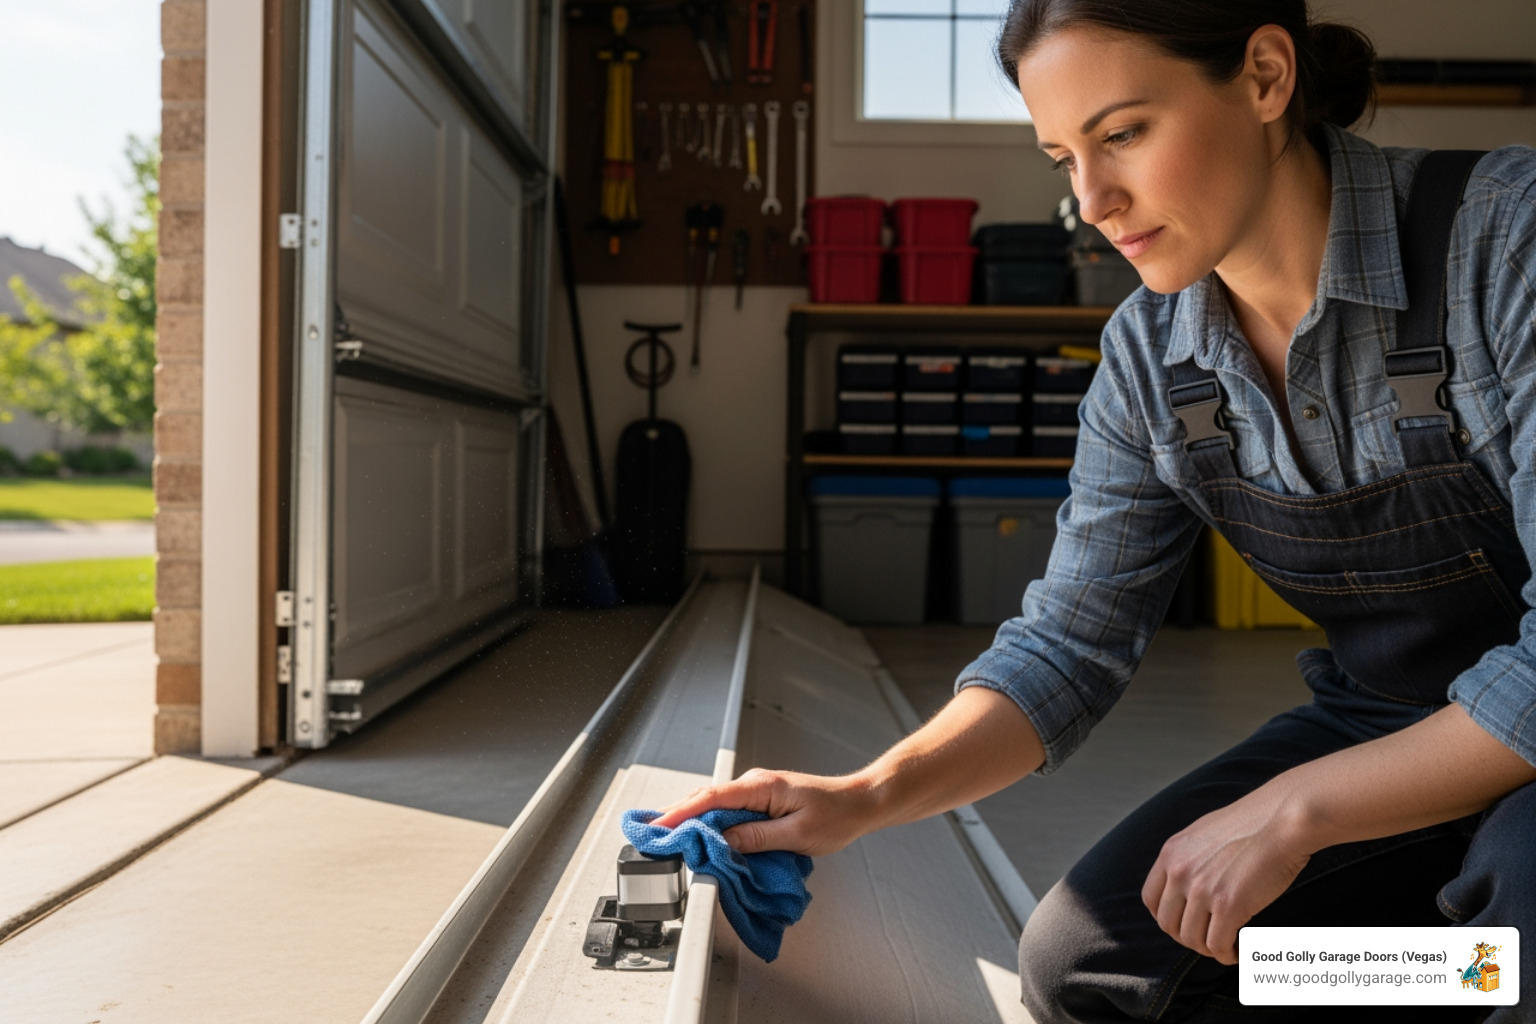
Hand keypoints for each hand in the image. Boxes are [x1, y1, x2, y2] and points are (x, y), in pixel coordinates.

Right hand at [651, 767, 880, 856]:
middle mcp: (754, 784)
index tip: (658, 827)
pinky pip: (726, 809)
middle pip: (705, 799)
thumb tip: (723, 842)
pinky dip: (707, 820)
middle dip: (674, 814)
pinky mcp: (759, 801)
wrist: (859, 803)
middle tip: (647, 834)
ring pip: (713, 804)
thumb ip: (757, 838)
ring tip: (662, 835)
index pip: (711, 799)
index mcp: (761, 787)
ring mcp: (755, 791)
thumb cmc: (836, 816)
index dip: (681, 813)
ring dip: (689, 818)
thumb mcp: (797, 834)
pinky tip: (696, 833)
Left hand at [1141, 786, 1311, 964]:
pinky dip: (1226, 955)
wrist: (1282, 821)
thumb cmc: (1254, 823)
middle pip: (1168, 924)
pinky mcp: (1229, 906)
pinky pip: (1217, 946)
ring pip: (1192, 939)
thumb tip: (1189, 883)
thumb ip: (1190, 857)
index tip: (1184, 923)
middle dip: (1187, 937)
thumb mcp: (1205, 832)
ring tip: (1225, 946)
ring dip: (1208, 949)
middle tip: (1207, 939)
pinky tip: (1237, 951)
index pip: (1151, 899)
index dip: (1166, 917)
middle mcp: (1180, 872)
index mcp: (1171, 853)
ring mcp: (1202, 890)